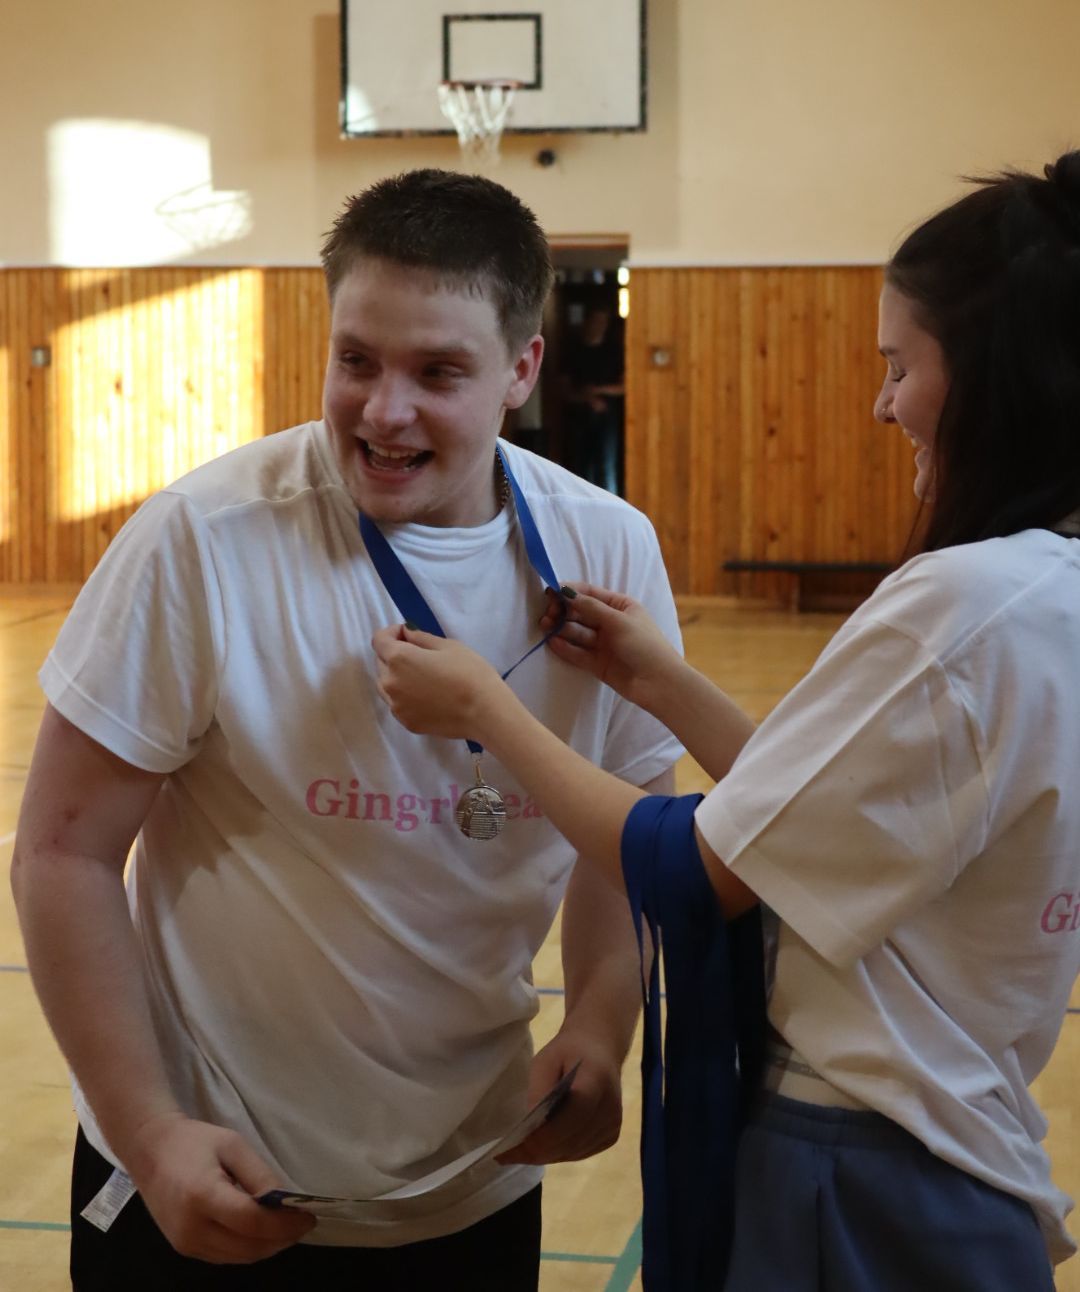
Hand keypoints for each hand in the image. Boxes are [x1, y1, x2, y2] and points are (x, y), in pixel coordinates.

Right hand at [123, 1114, 314, 1263]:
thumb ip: (260, 1176)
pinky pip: (225, 1257)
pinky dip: (249, 1248)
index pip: (252, 1222)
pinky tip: (262, 1231)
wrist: (150, 1151)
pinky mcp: (184, 1249)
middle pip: (248, 1247)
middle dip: (282, 1239)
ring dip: (268, 1247)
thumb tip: (284, 1204)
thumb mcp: (233, 1145)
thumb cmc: (194, 1141)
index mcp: (203, 1196)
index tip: (308, 1217)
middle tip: (302, 1223)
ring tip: (287, 1227)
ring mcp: (185, 1243)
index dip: (284, 1224)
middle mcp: (191, 1228)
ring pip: (239, 1257)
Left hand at [372, 624, 507, 741]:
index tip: (408, 634)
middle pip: (381, 662)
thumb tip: (406, 633)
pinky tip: (428, 696)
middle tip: (419, 655)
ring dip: (397, 677)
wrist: (483, 712)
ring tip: (423, 678)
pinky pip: (398, 704)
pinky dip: (406, 696)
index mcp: (398, 659)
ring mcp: (396, 706)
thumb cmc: (469, 672)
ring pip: (386, 685)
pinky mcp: (406, 722)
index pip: (379, 640)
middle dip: (394, 655)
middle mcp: (389, 683)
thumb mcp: (447, 645)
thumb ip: (420, 637)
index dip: (391, 633)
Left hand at [497, 1030, 621, 1165]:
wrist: (600, 1049)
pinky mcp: (611, 1137)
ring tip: (517, 1152)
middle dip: (534, 1151)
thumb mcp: (546, 1059)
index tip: (509, 1147)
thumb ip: (538, 1089)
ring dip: (544, 1155)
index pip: (570, 1117)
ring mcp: (613, 1125)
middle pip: (569, 1141)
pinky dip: (557, 1153)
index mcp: (596, 1081)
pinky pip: (579, 1153)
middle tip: (504, 1155)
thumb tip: (527, 1125)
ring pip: (571, 1152)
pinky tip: (541, 1146)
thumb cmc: (568, 1051)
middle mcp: (610, 1108)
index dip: (541, 1136)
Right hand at [540, 584, 682, 709]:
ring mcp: (604, 644)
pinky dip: (565, 647)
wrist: (659, 684)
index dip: (570, 592)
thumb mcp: (618, 621)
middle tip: (547, 614)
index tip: (550, 592)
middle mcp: (611, 623)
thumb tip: (566, 591)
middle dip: (563, 612)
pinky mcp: (598, 664)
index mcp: (620, 606)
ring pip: (578, 633)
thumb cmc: (644, 645)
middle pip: (581, 613)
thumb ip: (591, 607)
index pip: (590, 594)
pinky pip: (578, 652)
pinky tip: (552, 642)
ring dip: (561, 628)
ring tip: (546, 627)